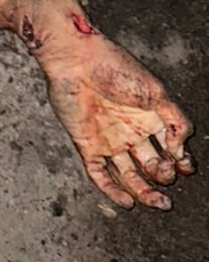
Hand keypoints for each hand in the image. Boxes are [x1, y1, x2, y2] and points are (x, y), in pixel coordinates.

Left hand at [39, 31, 193, 209]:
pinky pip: (99, 174)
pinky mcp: (87, 144)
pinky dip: (113, 191)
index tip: (186, 167)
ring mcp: (109, 140)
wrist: (76, 59)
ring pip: (129, 175)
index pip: (170, 148)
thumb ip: (176, 120)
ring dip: (144, 192)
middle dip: (164, 177)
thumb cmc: (116, 68)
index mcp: (150, 118)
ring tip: (160, 203)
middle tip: (168, 175)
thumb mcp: (156, 92)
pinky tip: (128, 202)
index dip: (181, 161)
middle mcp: (131, 132)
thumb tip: (180, 150)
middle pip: (152, 166)